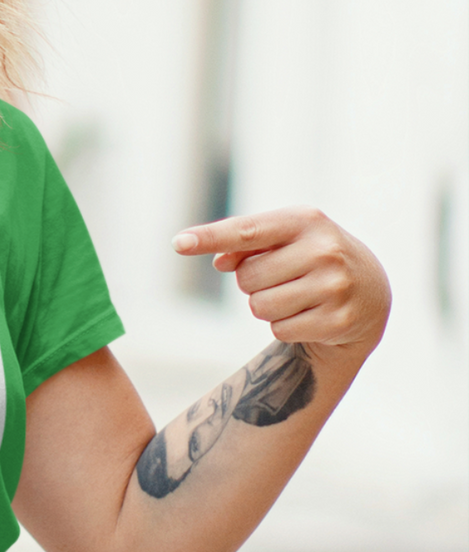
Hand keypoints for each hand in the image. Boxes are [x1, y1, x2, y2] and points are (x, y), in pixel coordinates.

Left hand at [172, 207, 389, 361]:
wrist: (372, 291)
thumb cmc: (311, 257)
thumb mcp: (284, 239)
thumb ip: (244, 244)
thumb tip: (219, 260)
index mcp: (305, 220)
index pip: (246, 231)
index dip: (209, 237)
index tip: (179, 243)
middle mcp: (324, 250)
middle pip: (247, 278)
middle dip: (254, 283)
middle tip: (283, 278)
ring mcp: (335, 286)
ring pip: (260, 307)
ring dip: (267, 307)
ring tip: (296, 296)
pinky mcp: (339, 320)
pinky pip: (280, 330)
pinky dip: (285, 327)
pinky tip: (310, 315)